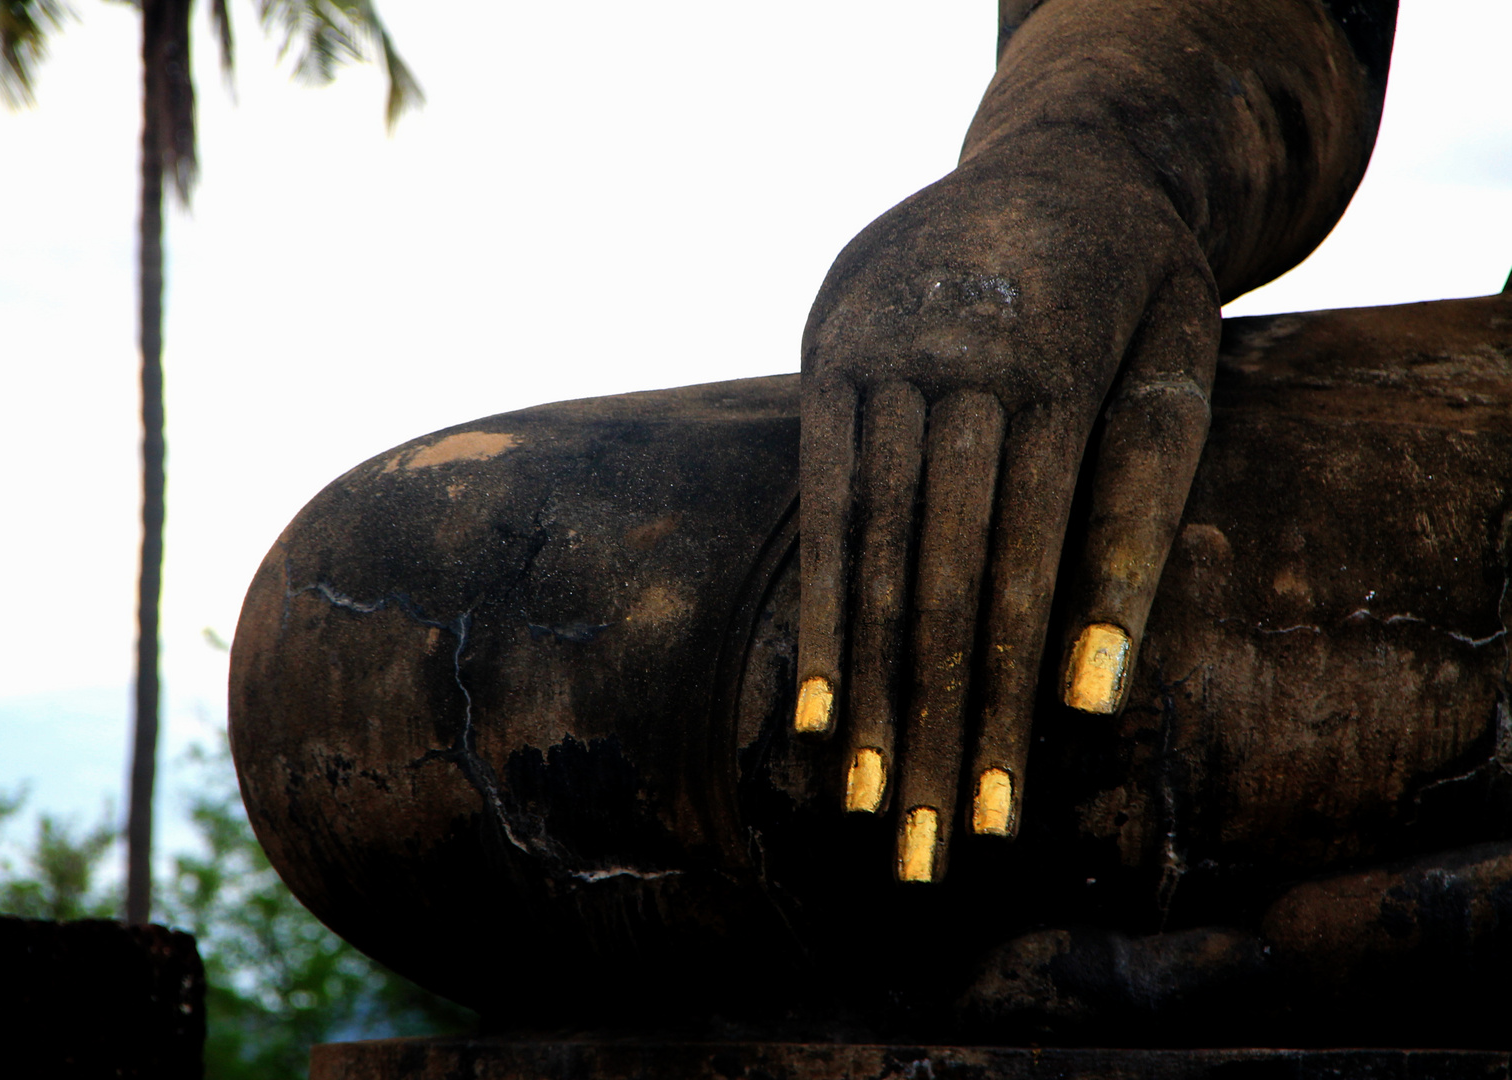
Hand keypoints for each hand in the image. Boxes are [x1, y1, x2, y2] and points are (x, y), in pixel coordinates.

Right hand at [795, 129, 1218, 881]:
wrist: (1068, 155)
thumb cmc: (1141, 296)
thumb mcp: (1177, 383)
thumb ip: (1137, 529)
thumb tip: (1097, 703)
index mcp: (1055, 372)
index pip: (1020, 576)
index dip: (1008, 704)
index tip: (999, 823)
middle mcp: (952, 365)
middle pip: (936, 583)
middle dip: (931, 730)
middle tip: (921, 858)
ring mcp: (876, 354)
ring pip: (868, 556)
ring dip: (867, 694)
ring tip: (867, 808)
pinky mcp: (828, 354)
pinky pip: (816, 503)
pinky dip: (818, 612)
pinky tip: (813, 707)